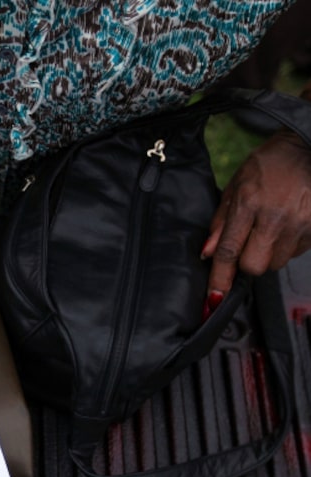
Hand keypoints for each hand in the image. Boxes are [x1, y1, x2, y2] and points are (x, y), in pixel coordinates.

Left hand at [201, 129, 310, 313]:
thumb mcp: (237, 186)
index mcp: (249, 204)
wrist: (308, 147)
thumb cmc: (269, 165)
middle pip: (255, 266)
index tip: (214, 297)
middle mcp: (276, 217)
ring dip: (268, 254)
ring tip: (270, 228)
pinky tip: (287, 225)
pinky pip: (296, 253)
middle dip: (246, 262)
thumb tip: (207, 254)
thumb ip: (221, 222)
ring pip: (276, 263)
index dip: (220, 277)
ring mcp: (301, 223)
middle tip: (248, 243)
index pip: (229, 251)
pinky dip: (288, 246)